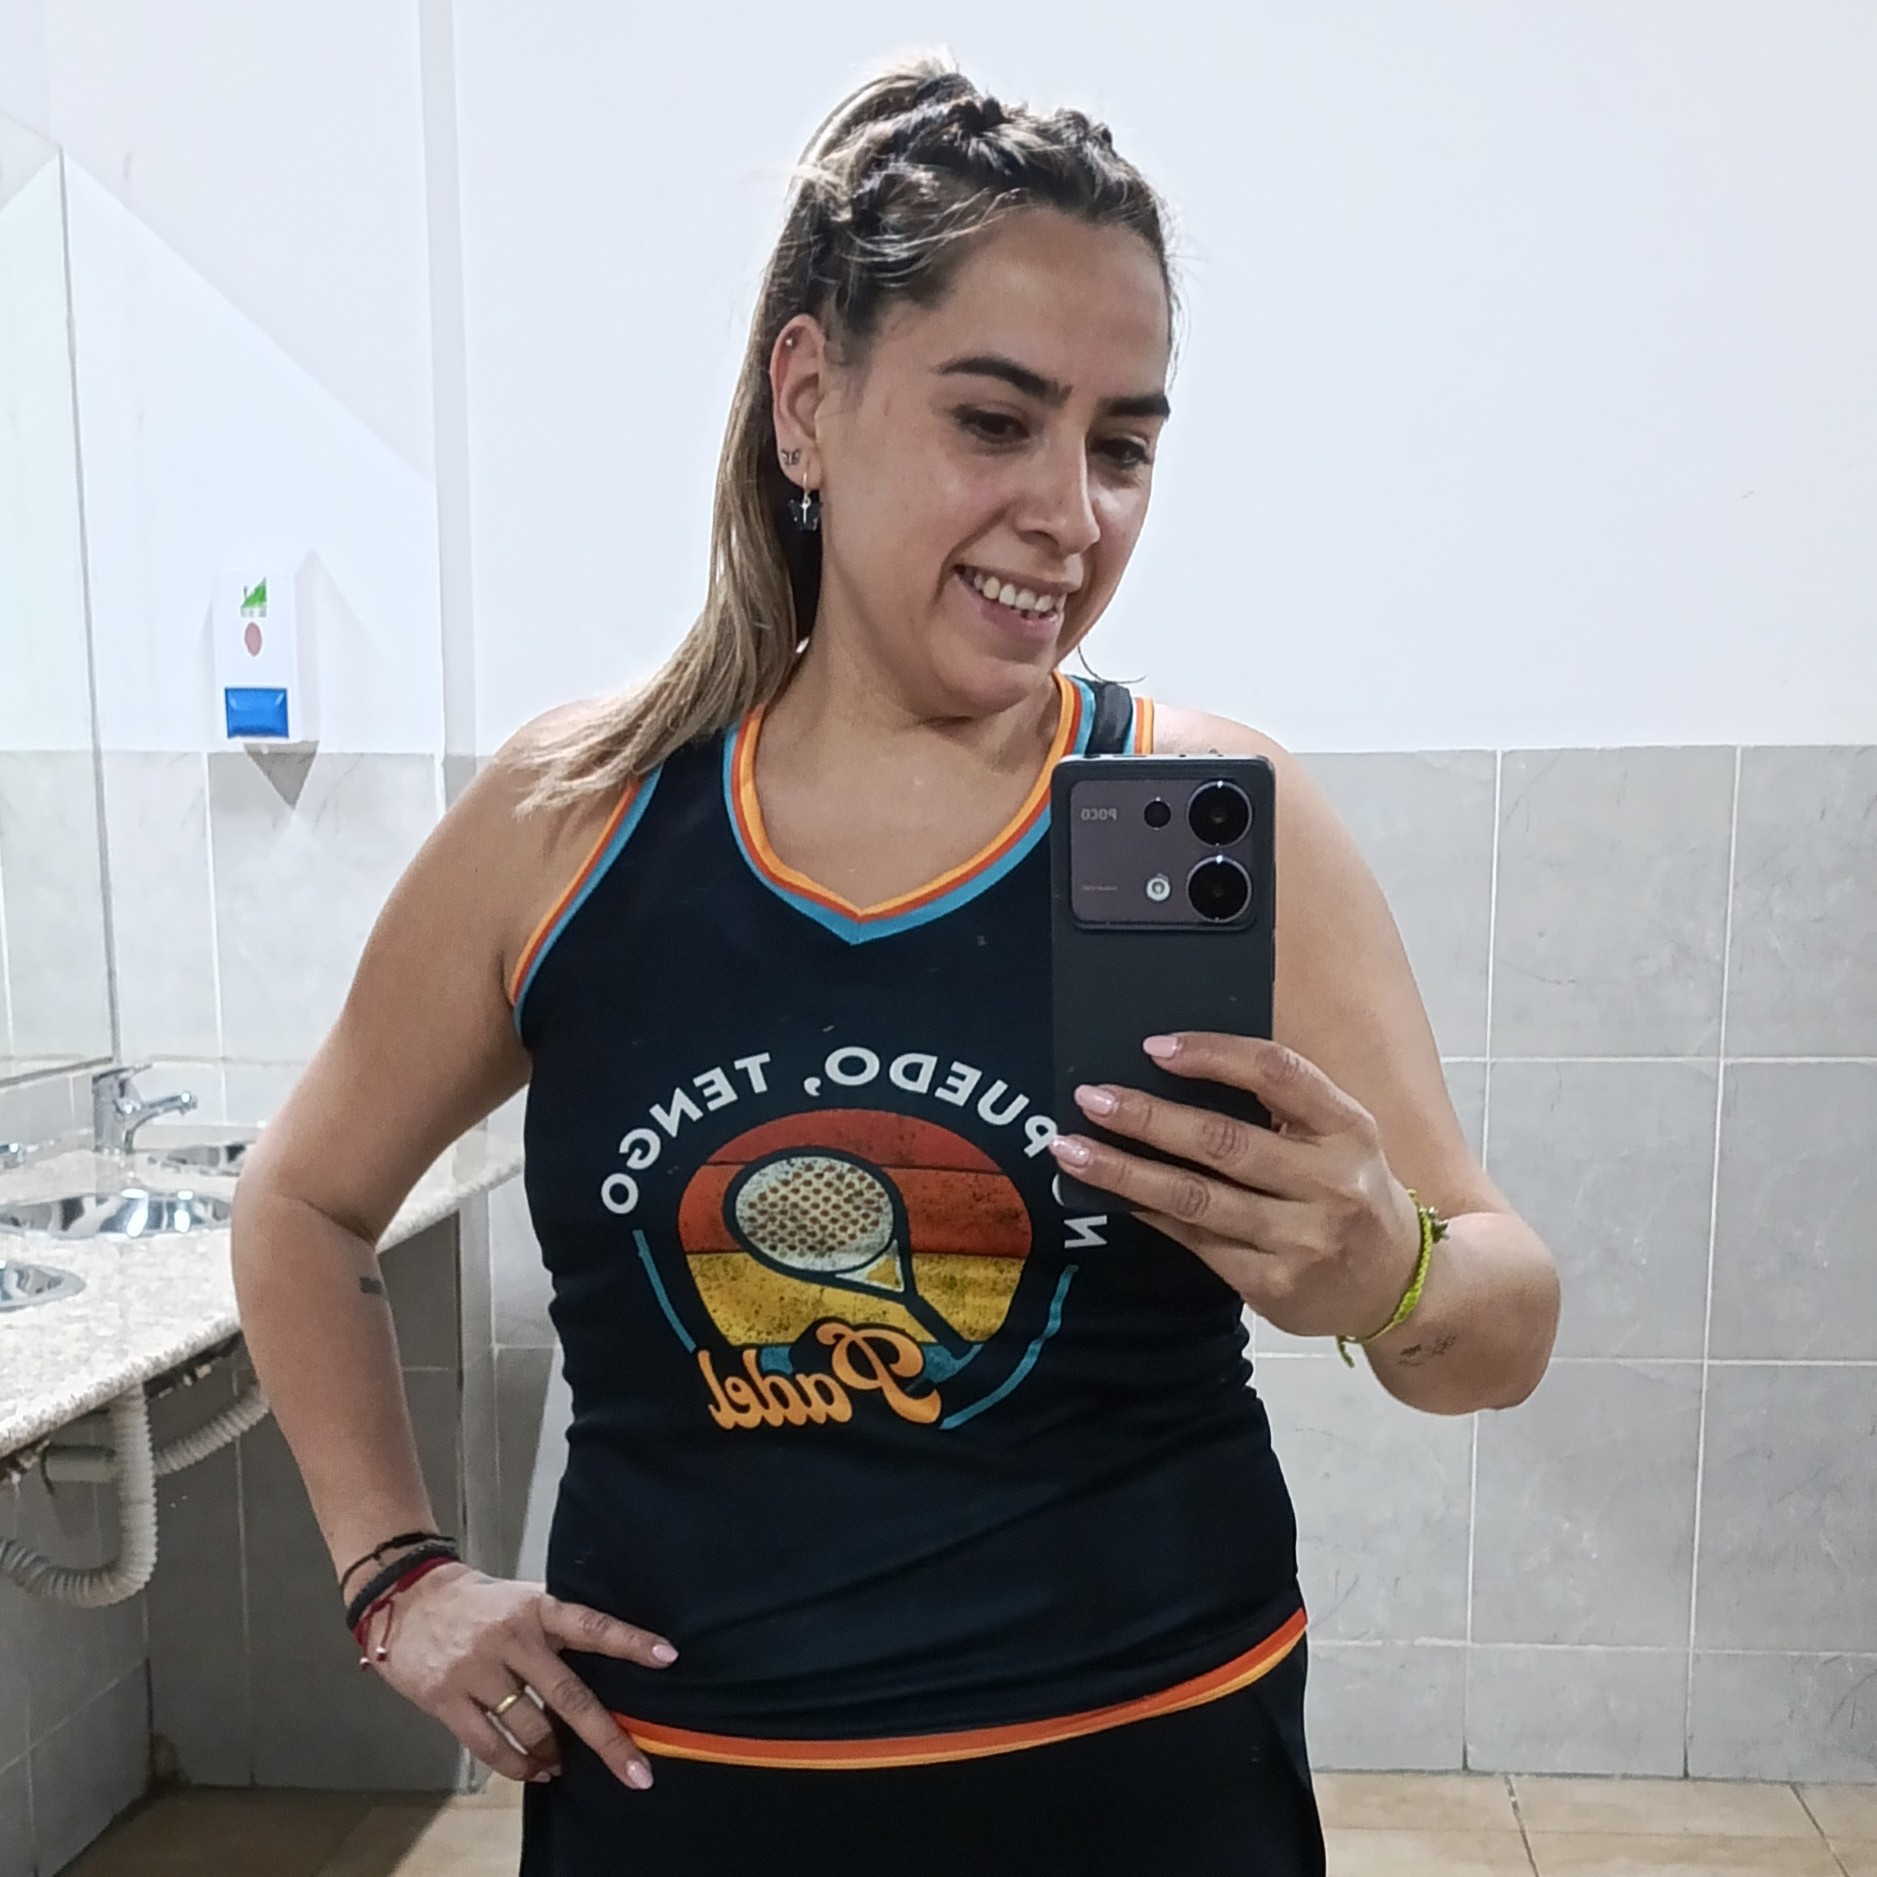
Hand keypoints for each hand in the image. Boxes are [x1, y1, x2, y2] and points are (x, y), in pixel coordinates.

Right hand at [367, 1562, 677, 1789]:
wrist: (406, 1600)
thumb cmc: (477, 1604)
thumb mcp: (521, 1600)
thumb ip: (554, 1628)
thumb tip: (601, 1664)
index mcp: (537, 1608)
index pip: (592, 1625)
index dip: (630, 1642)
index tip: (668, 1657)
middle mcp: (513, 1638)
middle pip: (569, 1694)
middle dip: (606, 1738)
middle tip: (637, 1771)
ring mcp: (479, 1670)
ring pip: (530, 1727)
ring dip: (553, 1754)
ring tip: (562, 1764)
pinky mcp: (447, 1700)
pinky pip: (489, 1745)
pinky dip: (516, 1766)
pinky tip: (533, 1771)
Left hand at [1048, 1031, 1422, 1342]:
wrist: (1400, 1288)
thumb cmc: (1351, 1191)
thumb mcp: (1341, 1137)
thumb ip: (1281, 1106)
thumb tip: (1174, 1067)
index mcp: (1349, 1128)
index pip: (1278, 1075)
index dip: (1214, 1054)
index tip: (1154, 1047)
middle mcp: (1331, 1183)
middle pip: (1223, 1141)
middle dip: (1147, 1118)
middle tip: (1090, 1098)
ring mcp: (1302, 1240)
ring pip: (1196, 1198)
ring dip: (1124, 1171)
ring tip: (1071, 1150)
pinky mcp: (1274, 1286)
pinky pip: (1195, 1240)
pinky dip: (1148, 1213)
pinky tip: (1111, 1195)